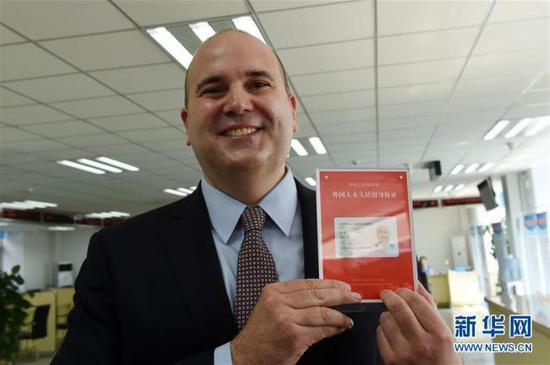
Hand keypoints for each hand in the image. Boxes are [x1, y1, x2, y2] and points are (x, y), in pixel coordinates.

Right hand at [230, 279, 360, 364]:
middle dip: (340, 295)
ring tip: (348, 318)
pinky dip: (334, 329)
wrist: (245, 356)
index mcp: (274, 292)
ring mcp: (287, 320)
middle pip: (317, 295)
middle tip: (353, 296)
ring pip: (322, 312)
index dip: (329, 284)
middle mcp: (279, 303)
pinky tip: (340, 328)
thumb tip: (321, 296)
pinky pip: (321, 330)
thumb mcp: (270, 307)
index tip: (343, 286)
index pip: (308, 283)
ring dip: (340, 315)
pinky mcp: (294, 337)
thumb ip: (291, 299)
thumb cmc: (260, 334)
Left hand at [377, 283, 461, 364]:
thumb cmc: (442, 359)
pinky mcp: (391, 360)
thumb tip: (418, 286)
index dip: (406, 291)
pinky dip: (382, 328)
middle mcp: (422, 344)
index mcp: (439, 335)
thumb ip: (431, 309)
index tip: (401, 289)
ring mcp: (405, 353)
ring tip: (392, 315)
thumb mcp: (445, 335)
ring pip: (386, 320)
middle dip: (390, 296)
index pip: (418, 303)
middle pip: (399, 308)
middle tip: (387, 294)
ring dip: (386, 313)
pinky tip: (390, 331)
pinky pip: (380, 334)